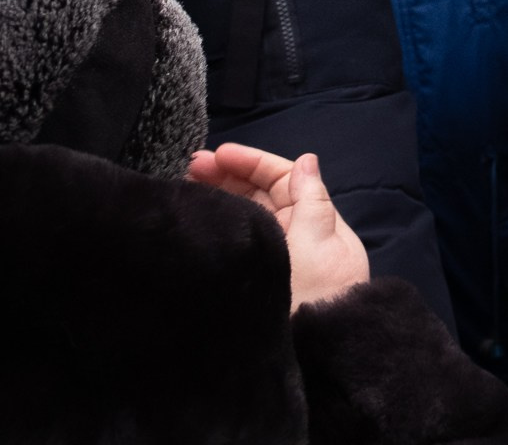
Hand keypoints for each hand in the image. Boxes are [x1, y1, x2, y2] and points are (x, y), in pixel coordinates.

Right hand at [189, 144, 370, 310]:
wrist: (315, 352)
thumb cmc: (317, 293)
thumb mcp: (318, 241)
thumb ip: (311, 200)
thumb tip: (307, 160)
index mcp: (314, 221)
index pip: (281, 179)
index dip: (250, 162)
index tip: (217, 155)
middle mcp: (295, 236)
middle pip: (261, 194)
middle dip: (229, 175)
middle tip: (190, 167)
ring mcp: (276, 258)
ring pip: (248, 216)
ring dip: (222, 198)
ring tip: (188, 188)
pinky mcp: (258, 280)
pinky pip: (241, 242)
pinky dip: (223, 227)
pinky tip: (203, 222)